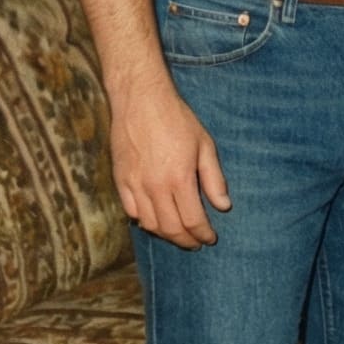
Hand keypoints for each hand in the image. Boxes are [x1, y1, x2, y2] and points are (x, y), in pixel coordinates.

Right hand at [109, 75, 229, 248]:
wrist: (141, 100)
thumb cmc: (177, 119)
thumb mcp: (205, 145)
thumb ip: (214, 179)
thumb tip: (223, 206)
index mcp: (179, 179)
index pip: (192, 220)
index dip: (203, 234)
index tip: (210, 239)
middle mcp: (154, 186)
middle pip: (170, 228)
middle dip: (186, 240)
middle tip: (196, 243)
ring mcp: (134, 185)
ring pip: (149, 224)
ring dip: (165, 234)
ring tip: (178, 234)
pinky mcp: (120, 179)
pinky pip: (130, 211)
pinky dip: (143, 221)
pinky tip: (154, 221)